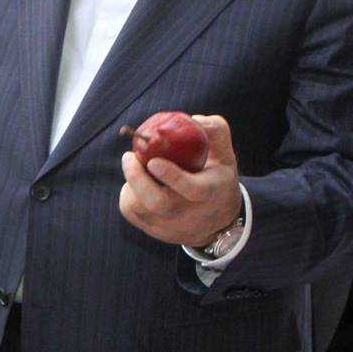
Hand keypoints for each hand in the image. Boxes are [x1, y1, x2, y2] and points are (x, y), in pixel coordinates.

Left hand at [117, 113, 242, 246]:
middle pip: (158, 203)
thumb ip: (214, 130)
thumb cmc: (216, 176)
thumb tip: (193, 119)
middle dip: (138, 179)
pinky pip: (132, 214)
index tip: (153, 161)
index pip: (192, 190)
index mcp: (211, 192)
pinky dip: (128, 195)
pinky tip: (135, 182)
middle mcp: (191, 214)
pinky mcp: (156, 232)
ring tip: (134, 165)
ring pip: (140, 209)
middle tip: (129, 156)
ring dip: (131, 184)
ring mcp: (172, 227)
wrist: (217, 219)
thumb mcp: (224, 153)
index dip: (171, 176)